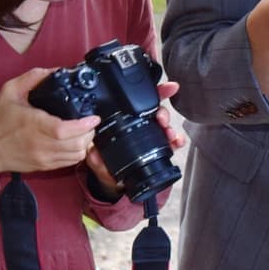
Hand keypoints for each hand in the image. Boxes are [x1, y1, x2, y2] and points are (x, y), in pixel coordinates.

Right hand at [0, 69, 99, 177]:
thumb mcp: (10, 91)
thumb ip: (33, 78)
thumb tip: (55, 71)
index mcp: (33, 124)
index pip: (65, 130)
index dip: (84, 125)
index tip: (93, 118)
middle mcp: (40, 144)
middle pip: (77, 144)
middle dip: (89, 133)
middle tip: (90, 123)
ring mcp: (44, 158)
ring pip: (76, 155)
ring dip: (86, 144)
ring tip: (84, 132)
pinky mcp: (44, 167)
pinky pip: (69, 163)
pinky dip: (78, 153)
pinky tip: (75, 143)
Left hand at [82, 79, 181, 196]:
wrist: (113, 181)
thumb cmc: (104, 163)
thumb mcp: (94, 155)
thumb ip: (91, 150)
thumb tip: (93, 146)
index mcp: (123, 121)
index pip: (138, 101)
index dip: (154, 92)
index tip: (167, 88)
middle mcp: (139, 125)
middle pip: (156, 111)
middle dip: (163, 112)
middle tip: (161, 119)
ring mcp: (150, 137)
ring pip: (165, 126)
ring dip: (170, 127)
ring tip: (169, 133)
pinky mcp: (158, 149)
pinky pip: (171, 142)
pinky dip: (177, 141)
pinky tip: (177, 141)